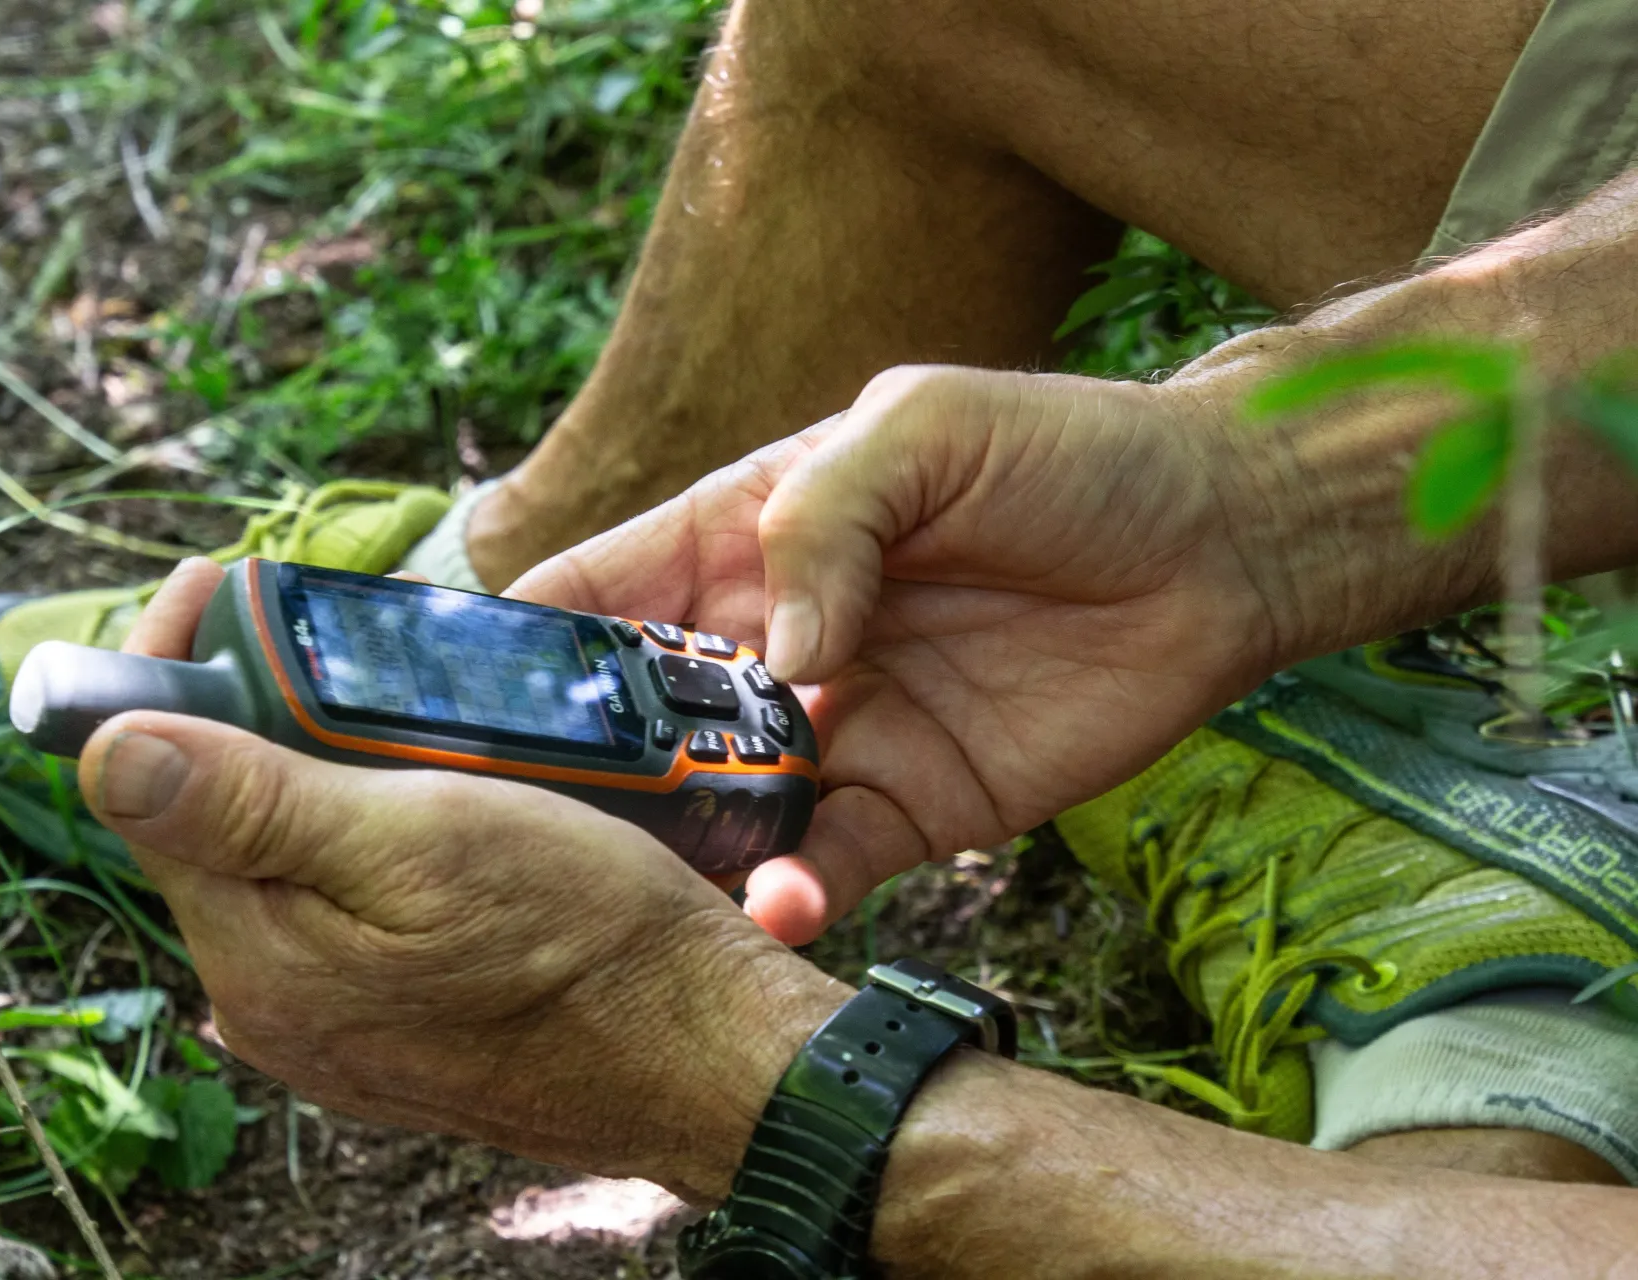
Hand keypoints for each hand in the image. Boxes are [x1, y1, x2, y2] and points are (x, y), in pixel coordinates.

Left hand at [79, 560, 846, 1201]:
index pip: (148, 790)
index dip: (167, 671)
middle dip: (244, 718)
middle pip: (211, 828)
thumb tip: (103, 753)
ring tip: (380, 707)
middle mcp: (275, 1006)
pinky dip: (358, 839)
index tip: (211, 585)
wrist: (706, 1055)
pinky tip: (421, 802)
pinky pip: (339, 911)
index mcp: (260, 958)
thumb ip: (254, 803)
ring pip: (279, 865)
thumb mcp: (424, 837)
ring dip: (306, 775)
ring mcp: (334, 1027)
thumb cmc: (591, 937)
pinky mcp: (393, 1029)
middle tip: (314, 636)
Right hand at [513, 365, 1298, 943]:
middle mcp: (763, 644)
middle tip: (533, 829)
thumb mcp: (923, 427)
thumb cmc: (1065, 452)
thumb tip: (776, 656)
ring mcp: (831, 733)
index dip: (514, 648)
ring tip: (641, 887)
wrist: (1218, 543)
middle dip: (576, 775)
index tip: (450, 708)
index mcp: (737, 538)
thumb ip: (827, 517)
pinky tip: (778, 902)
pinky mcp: (908, 805)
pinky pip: (825, 863)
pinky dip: (792, 893)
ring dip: (673, 852)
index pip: (590, 595)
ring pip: (711, 813)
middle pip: (629, 724)